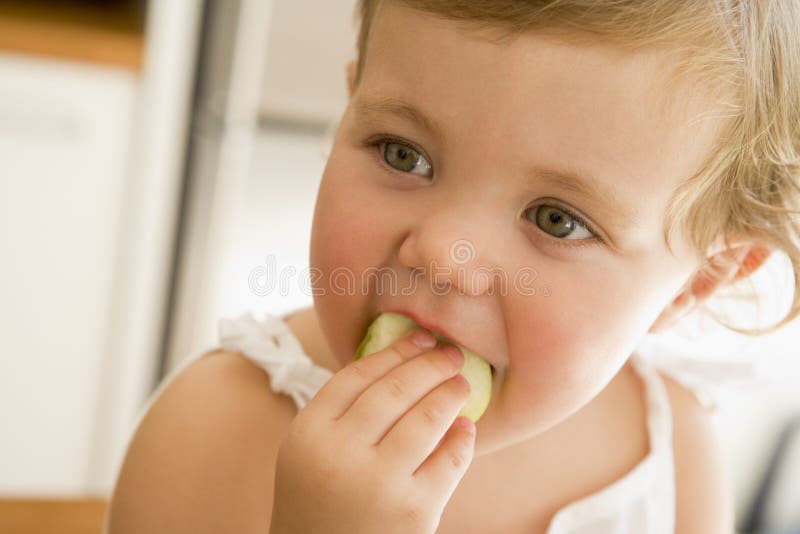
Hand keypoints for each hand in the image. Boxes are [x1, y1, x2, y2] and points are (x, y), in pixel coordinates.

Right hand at [269, 328, 474, 533]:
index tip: (420, 337)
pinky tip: (466, 428)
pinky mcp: (413, 512)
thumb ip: (341, 414)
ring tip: (461, 385)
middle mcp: (340, 453)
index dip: (395, 351)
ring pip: (426, 419)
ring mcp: (378, 483)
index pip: (358, 375)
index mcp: (309, 432)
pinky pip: (448, 462)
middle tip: (452, 354)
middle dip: (430, 365)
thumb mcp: (307, 453)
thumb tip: (401, 366)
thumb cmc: (317, 504)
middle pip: (395, 390)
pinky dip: (462, 439)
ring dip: (450, 394)